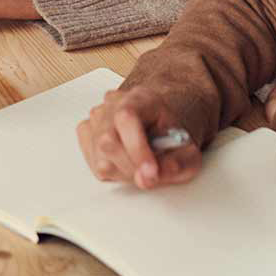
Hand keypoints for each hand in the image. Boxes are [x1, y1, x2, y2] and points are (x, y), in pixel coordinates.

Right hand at [76, 88, 202, 189]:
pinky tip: (126, 162)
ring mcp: (97, 116)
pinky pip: (92, 159)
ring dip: (123, 171)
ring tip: (141, 165)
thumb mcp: (189, 152)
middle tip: (150, 177)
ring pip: (99, 156)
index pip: (127, 118)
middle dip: (131, 168)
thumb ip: (177, 164)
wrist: (160, 124)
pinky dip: (111, 169)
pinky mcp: (86, 130)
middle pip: (108, 140)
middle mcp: (114, 103)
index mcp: (141, 98)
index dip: (136, 149)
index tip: (151, 173)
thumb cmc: (172, 135)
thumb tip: (152, 176)